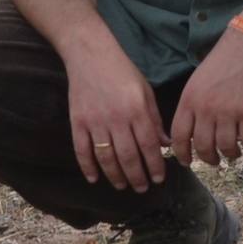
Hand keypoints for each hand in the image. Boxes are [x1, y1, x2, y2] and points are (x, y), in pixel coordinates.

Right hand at [64, 38, 167, 193]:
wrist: (90, 55)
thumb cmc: (123, 71)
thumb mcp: (145, 91)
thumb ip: (155, 119)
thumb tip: (165, 144)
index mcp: (137, 110)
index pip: (149, 146)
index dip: (154, 165)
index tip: (159, 179)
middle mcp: (117, 119)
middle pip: (128, 157)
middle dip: (137, 177)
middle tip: (142, 188)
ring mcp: (95, 121)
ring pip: (106, 158)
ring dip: (115, 176)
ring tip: (123, 186)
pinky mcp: (78, 122)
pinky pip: (82, 151)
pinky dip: (88, 167)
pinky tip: (95, 178)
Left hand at [170, 30, 242, 166]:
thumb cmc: (221, 63)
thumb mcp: (196, 82)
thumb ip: (191, 107)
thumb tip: (189, 134)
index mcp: (189, 101)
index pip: (180, 137)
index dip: (182, 154)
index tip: (187, 161)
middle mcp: (206, 109)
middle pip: (203, 147)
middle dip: (209, 158)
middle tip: (214, 160)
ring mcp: (229, 112)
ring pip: (226, 148)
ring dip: (230, 155)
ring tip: (232, 154)